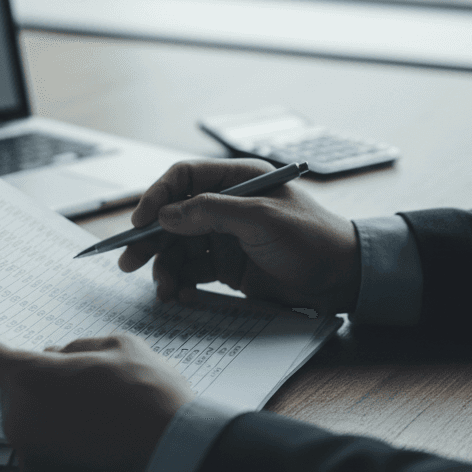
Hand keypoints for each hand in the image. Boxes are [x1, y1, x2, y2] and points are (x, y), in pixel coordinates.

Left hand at [0, 331, 192, 471]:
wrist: (177, 462)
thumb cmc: (151, 401)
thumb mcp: (120, 347)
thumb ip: (77, 347)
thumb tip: (58, 356)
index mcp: (30, 380)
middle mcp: (20, 422)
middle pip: (10, 392)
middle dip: (36, 382)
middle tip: (76, 380)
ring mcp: (32, 458)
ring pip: (29, 423)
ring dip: (50, 413)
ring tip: (97, 412)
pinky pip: (45, 452)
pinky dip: (62, 443)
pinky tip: (99, 438)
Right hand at [119, 159, 360, 312]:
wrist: (342, 279)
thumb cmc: (311, 239)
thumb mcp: (261, 219)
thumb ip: (210, 213)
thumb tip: (165, 216)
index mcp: (238, 179)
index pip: (184, 178)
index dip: (157, 197)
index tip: (140, 223)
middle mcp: (228, 204)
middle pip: (174, 216)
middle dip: (150, 239)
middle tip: (128, 261)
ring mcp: (227, 236)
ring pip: (179, 246)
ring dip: (164, 266)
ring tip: (162, 288)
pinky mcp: (229, 265)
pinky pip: (193, 270)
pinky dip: (181, 281)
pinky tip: (178, 294)